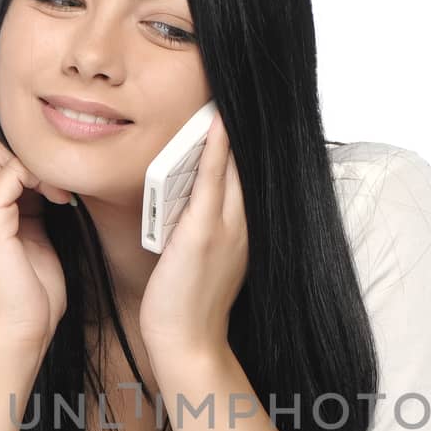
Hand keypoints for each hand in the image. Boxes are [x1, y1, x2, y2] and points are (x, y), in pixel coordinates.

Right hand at [0, 123, 73, 361]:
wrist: (19, 331)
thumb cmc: (30, 290)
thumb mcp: (33, 231)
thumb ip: (31, 199)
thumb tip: (51, 172)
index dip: (23, 152)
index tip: (55, 183)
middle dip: (26, 149)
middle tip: (56, 183)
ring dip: (34, 160)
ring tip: (59, 193)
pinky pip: (11, 170)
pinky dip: (41, 177)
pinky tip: (60, 202)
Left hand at [139, 110, 248, 361]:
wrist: (188, 342)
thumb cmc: (186, 306)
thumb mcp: (200, 259)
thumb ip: (200, 227)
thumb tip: (185, 199)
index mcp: (241, 231)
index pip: (245, 176)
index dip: (241, 143)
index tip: (235, 111)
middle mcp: (241, 225)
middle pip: (245, 165)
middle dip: (241, 129)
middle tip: (234, 88)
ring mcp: (226, 228)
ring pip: (233, 167)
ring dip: (228, 130)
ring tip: (222, 95)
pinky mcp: (205, 233)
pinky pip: (213, 181)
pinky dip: (216, 151)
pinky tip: (214, 124)